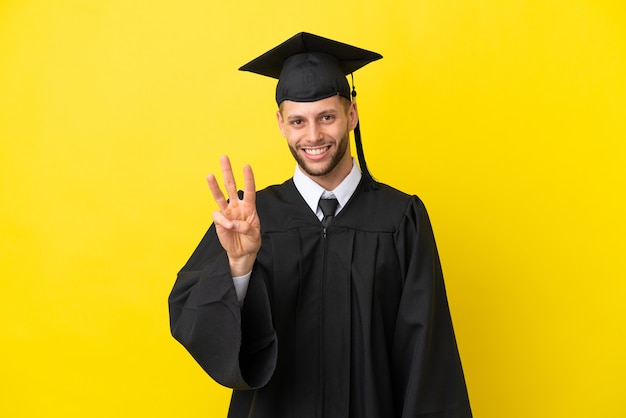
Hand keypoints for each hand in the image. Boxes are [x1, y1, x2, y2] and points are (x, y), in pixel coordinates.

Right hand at [207, 155, 260, 276]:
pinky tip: (228, 226)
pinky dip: (222, 220)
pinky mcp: (220, 221)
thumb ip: (246, 227)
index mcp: (249, 207)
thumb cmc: (251, 241)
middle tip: (224, 157)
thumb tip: (232, 222)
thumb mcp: (255, 235)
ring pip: (220, 196)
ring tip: (209, 175)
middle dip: (228, 172)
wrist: (243, 253)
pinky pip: (218, 217)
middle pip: (232, 186)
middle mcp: (237, 206)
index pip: (249, 190)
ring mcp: (227, 212)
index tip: (246, 166)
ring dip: (214, 186)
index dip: (248, 178)